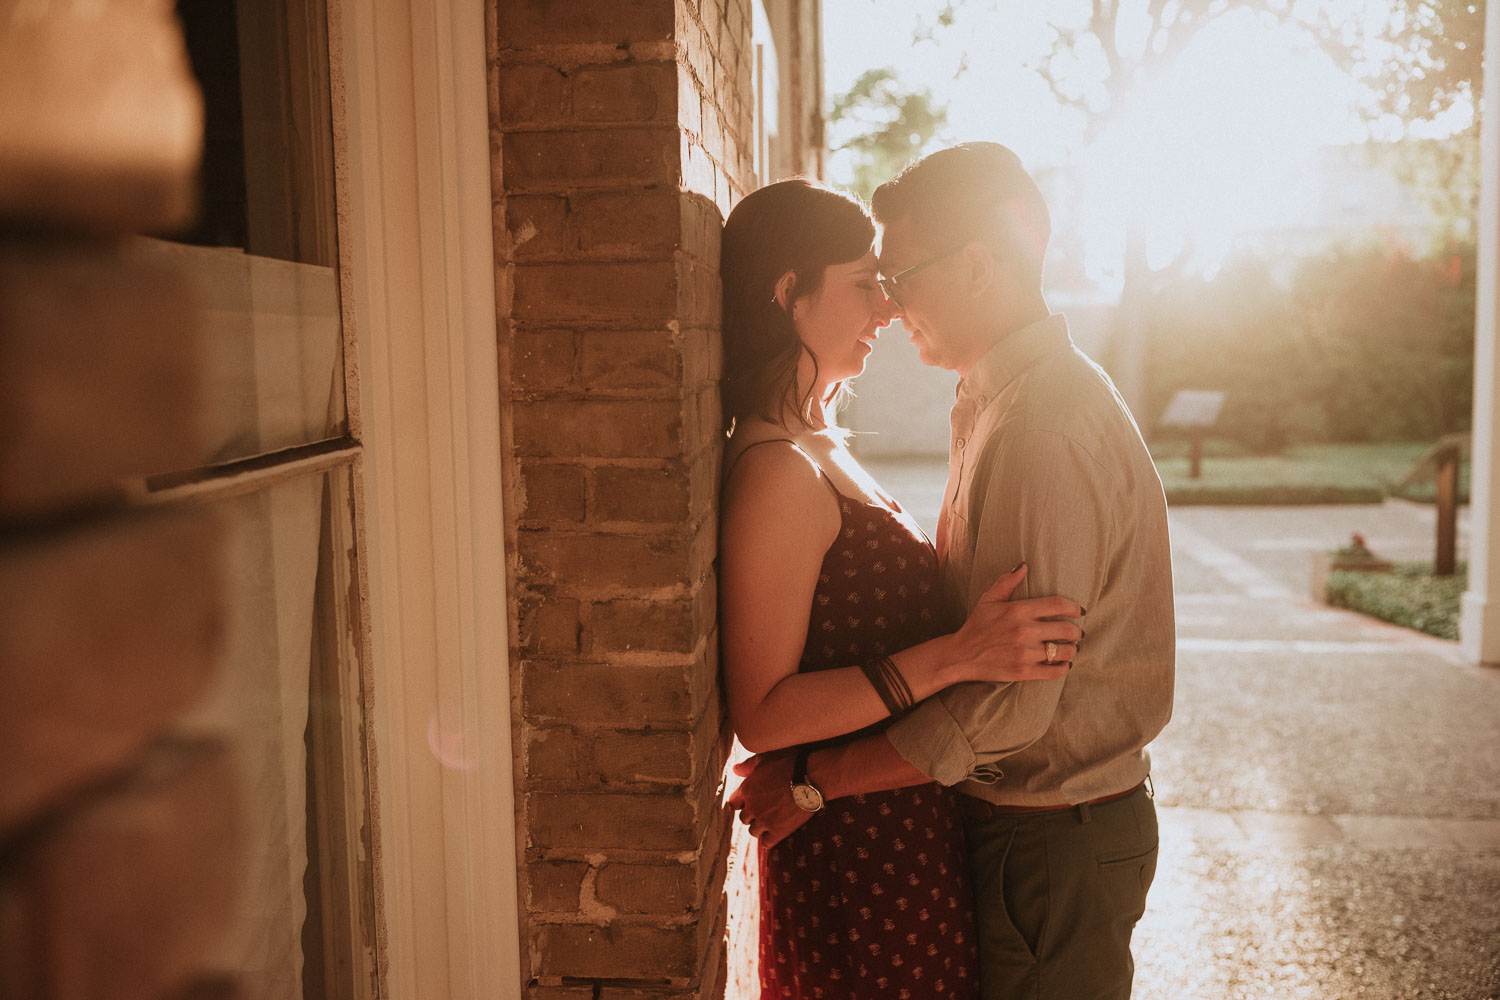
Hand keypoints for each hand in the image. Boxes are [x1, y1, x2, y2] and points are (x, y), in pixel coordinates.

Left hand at [726, 751, 816, 848]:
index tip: (750, 802)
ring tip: (771, 821)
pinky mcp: (779, 831)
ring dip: (760, 827)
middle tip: (764, 810)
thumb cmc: (789, 764)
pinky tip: (776, 833)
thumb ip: (748, 765)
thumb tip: (735, 770)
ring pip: (754, 831)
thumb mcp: (765, 758)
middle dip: (752, 815)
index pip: (734, 803)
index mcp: (747, 790)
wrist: (810, 777)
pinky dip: (769, 839)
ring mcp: (765, 820)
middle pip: (744, 818)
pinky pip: (766, 843)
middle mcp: (752, 807)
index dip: (741, 803)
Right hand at [947, 563, 1082, 682]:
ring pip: (1063, 652)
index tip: (1080, 611)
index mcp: (1018, 610)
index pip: (1057, 605)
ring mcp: (1024, 653)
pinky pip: (1054, 672)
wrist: (960, 655)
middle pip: (1066, 630)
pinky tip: (1063, 665)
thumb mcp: (988, 600)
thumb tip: (1024, 566)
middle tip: (1077, 634)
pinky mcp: (1023, 672)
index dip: (1074, 607)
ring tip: (1071, 649)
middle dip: (1076, 632)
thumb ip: (1007, 582)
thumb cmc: (977, 626)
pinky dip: (1063, 669)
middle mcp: (1024, 631)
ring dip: (1072, 650)